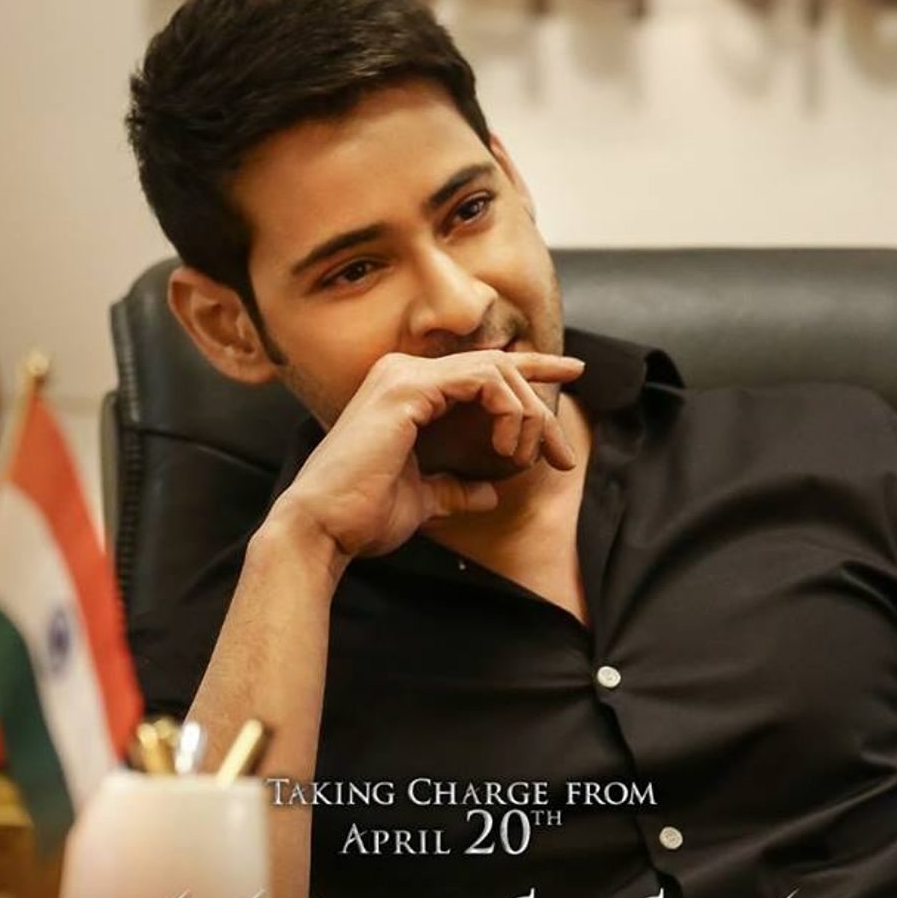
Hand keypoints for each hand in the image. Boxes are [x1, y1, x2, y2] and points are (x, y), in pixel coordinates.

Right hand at [268, 348, 584, 561]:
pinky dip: (509, 410)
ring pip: (498, 370)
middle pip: (500, 367)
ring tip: (528, 459)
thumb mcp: (422, 500)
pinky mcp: (408, 389)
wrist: (322, 530)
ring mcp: (403, 376)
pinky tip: (509, 447)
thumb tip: (488, 494)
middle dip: (543, 409)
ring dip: (528, 415)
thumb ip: (454, 490)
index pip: (482, 369)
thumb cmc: (362, 517)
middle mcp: (403, 373)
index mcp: (406, 392)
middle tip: (563, 456)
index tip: (574, 375)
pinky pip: (484, 380)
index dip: (533, 369)